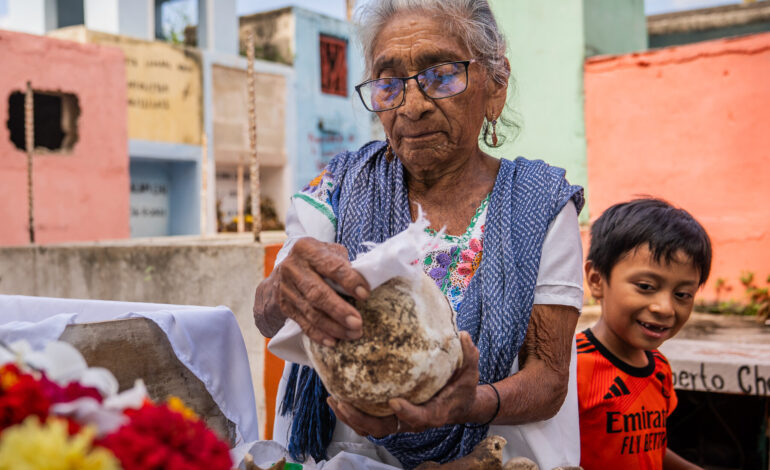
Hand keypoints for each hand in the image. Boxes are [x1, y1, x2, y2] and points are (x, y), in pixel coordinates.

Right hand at [267, 238, 369, 344]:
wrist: (283, 272)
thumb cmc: (316, 261)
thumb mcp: (328, 252)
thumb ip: (343, 264)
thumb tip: (364, 282)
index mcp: (306, 249)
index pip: (331, 266)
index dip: (349, 281)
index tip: (365, 294)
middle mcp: (293, 268)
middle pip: (317, 293)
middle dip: (339, 310)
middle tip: (358, 323)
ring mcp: (286, 289)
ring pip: (311, 312)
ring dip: (333, 326)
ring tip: (353, 334)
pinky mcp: (285, 307)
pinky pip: (303, 324)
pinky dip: (319, 334)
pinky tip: (333, 341)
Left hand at [328, 332, 481, 436]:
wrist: (458, 404)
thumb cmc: (463, 388)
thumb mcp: (470, 372)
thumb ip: (469, 355)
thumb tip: (464, 335)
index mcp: (433, 412)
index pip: (419, 417)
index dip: (406, 412)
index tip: (394, 401)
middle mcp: (412, 421)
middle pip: (383, 428)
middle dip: (361, 418)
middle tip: (343, 402)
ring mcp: (398, 420)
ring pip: (370, 427)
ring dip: (350, 416)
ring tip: (333, 399)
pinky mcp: (390, 416)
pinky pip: (367, 420)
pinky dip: (351, 412)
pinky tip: (336, 396)